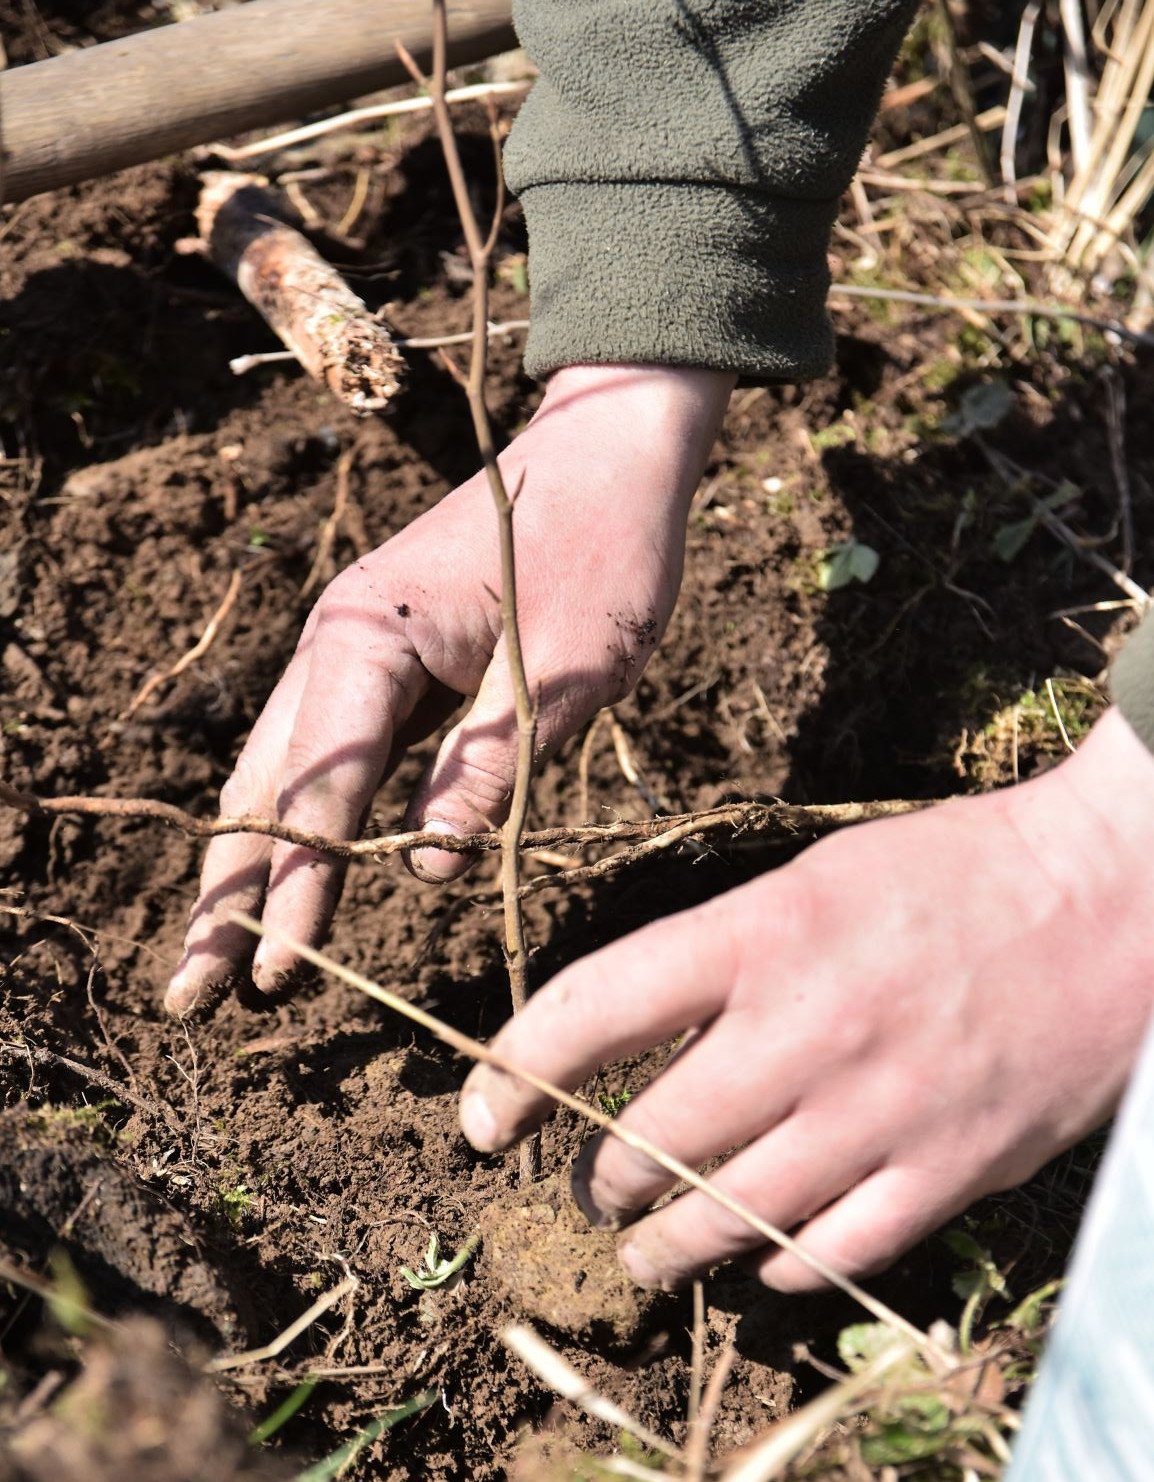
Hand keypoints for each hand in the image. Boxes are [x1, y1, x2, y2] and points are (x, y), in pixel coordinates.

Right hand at [165, 364, 733, 1015]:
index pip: (321, 788)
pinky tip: (280, 880)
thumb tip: (421, 868)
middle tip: (187, 994)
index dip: (299, 889)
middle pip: (262, 787)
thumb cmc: (601, 547)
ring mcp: (350, 650)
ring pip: (277, 773)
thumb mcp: (568, 670)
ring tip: (213, 955)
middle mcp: (335, 642)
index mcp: (370, 636)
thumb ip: (489, 769)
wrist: (605, 450)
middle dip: (225, 895)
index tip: (277, 975)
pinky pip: (321, 755)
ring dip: (245, 866)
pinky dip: (294, 823)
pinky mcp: (380, 661)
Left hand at [460, 708, 1153, 1291]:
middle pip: (648, 1142)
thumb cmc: (954, 875)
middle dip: (595, 1180)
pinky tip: (758, 1261)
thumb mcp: (817, 880)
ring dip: (663, 1247)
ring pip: (724, 1219)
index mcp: (765, 932)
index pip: (593, 1010)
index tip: (480, 1119)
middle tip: (589, 1187)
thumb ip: (721, 961)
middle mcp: (809, 1028)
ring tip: (643, 1250)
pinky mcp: (948, 1172)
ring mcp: (881, 1111)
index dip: (512, 1073)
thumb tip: (634, 1049)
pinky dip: (773, 1269)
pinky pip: (826, 1256)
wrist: (1116, 899)